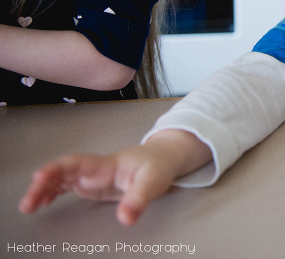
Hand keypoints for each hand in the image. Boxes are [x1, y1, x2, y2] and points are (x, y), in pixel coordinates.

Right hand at [18, 129, 210, 225]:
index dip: (56, 169)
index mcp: (105, 164)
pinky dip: (53, 193)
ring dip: (43, 190)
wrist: (164, 158)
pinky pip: (67, 186)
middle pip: (62, 171)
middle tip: (27, 203)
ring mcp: (92, 176)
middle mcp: (94, 168)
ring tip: (28, 207)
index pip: (75, 162)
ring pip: (61, 179)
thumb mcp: (154, 182)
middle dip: (42, 184)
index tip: (39, 177)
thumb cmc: (158, 165)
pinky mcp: (93, 184)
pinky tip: (42, 203)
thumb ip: (139, 199)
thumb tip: (126, 219)